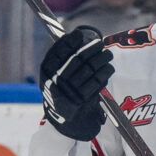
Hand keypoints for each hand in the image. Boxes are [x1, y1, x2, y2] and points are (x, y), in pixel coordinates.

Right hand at [40, 26, 113, 141]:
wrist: (62, 121)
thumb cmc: (61, 92)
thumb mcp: (53, 77)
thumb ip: (61, 60)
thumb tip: (78, 37)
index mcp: (46, 72)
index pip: (58, 51)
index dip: (70, 41)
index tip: (80, 34)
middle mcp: (55, 81)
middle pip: (77, 59)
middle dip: (91, 48)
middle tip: (100, 43)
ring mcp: (68, 91)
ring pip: (89, 69)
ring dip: (102, 59)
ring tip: (108, 55)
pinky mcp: (82, 101)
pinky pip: (96, 82)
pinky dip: (105, 73)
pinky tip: (109, 68)